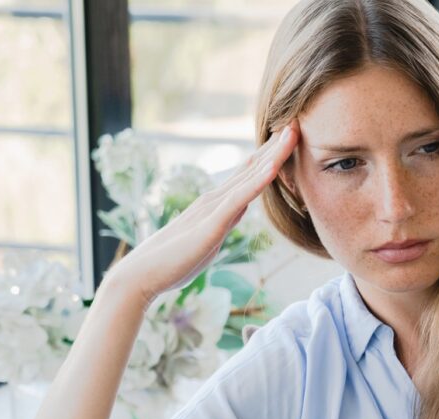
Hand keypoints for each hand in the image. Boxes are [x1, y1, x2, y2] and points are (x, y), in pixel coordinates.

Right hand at [103, 119, 299, 308]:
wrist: (141, 275)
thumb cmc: (172, 261)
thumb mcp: (208, 238)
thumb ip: (224, 222)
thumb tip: (240, 211)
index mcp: (216, 204)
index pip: (248, 175)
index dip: (269, 156)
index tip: (289, 139)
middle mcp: (214, 199)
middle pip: (252, 169)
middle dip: (276, 147)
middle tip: (297, 123)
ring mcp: (212, 209)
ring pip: (249, 178)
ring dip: (273, 155)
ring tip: (292, 133)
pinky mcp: (211, 224)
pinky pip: (238, 199)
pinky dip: (257, 183)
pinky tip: (273, 168)